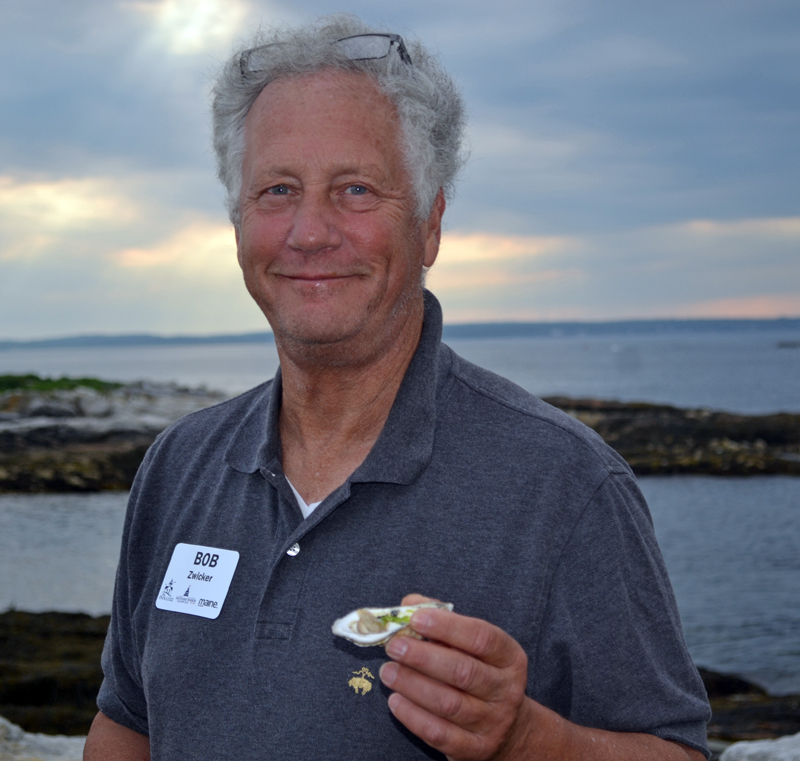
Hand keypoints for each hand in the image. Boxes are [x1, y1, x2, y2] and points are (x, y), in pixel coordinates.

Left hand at [379, 594, 531, 760]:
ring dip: (413, 685)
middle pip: (463, 672)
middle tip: (394, 646)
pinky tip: (395, 701)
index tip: (416, 618)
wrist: (509, 728)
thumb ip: (443, 621)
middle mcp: (506, 689)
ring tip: (388, 672)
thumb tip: (410, 604)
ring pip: (448, 703)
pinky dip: (413, 717)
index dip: (448, 626)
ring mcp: (492, 722)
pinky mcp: (475, 749)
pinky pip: (440, 733)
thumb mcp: (472, 645)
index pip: (482, 637)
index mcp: (509, 657)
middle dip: (423, 657)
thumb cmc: (480, 672)